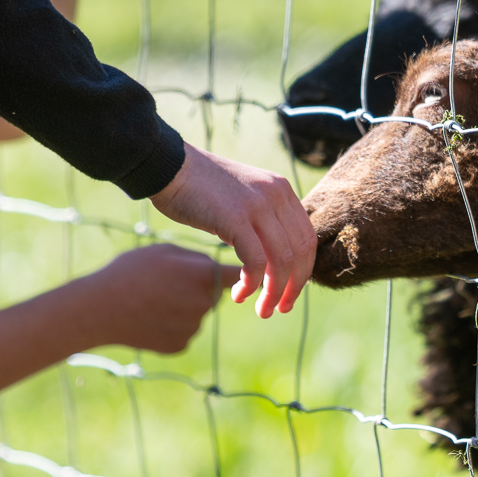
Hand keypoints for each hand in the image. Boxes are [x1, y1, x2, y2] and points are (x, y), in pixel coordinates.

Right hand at [81, 245, 238, 355]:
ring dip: (184, 308)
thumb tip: (215, 269)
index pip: (236, 274)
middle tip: (169, 282)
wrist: (99, 309)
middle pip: (213, 294)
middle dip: (200, 288)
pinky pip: (184, 331)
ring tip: (152, 300)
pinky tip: (150, 318)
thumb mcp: (163, 252)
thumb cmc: (130, 272)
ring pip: (197, 314)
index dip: (239, 273)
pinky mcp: (181, 345)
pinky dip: (172, 326)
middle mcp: (204, 303)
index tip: (241, 274)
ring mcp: (193, 327)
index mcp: (204, 275)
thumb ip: (196, 259)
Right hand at [150, 143, 313, 317]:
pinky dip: (251, 283)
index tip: (290, 291)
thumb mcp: (244, 197)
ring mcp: (257, 205)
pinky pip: (255, 261)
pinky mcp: (235, 218)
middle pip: (300, 252)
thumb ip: (263, 219)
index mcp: (281, 190)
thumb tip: (275, 257)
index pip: (307, 238)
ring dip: (274, 292)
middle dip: (293, 287)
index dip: (303, 271)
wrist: (170, 166)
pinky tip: (240, 293)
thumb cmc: (201, 188)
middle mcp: (276, 195)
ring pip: (281, 261)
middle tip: (280, 308)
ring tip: (262, 310)